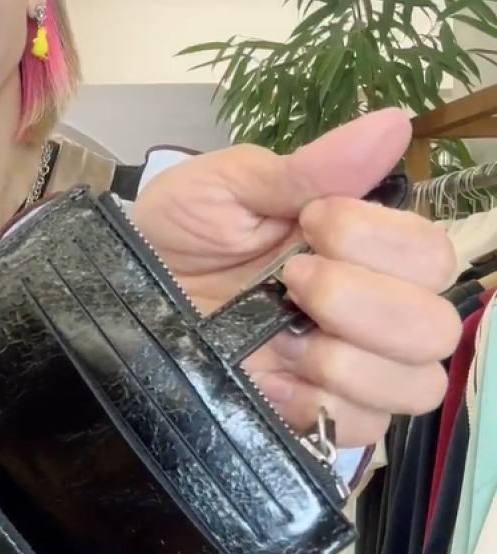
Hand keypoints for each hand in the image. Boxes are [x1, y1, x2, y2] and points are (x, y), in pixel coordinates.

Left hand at [132, 109, 460, 446]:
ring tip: (284, 335)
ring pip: (414, 385)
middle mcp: (370, 308)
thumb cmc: (177, 231)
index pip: (431, 253)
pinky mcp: (312, 416)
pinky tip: (274, 379)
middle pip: (436, 327)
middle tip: (292, 280)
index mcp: (362, 245)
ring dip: (350, 359)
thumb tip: (392, 124)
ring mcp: (346, 368)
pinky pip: (360, 429)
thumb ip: (308, 168)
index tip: (312, 221)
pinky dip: (321, 405)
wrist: (116, 290)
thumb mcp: (228, 187)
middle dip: (367, 301)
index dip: (380, 239)